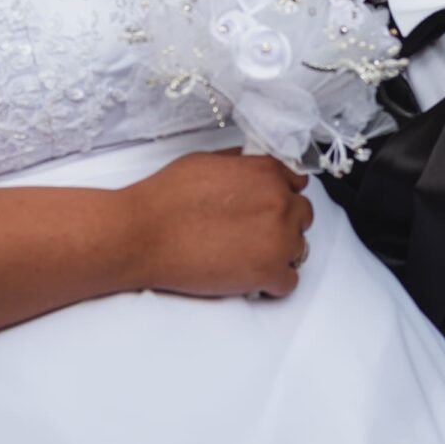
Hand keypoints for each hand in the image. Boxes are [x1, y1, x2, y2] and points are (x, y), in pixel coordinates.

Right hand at [124, 150, 311, 298]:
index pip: (297, 183)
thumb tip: (251, 167)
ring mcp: (278, 239)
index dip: (281, 195)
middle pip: (302, 216)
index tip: (268, 207)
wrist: (142, 234)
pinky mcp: (269, 273)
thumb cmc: (166, 197)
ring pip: (298, 248)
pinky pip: (289, 281)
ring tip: (244, 255)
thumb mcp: (206, 161)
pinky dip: (271, 282)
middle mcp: (279, 202)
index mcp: (266, 172)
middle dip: (282, 223)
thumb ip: (240, 165)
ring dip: (277, 252)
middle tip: (252, 233)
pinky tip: (246, 275)